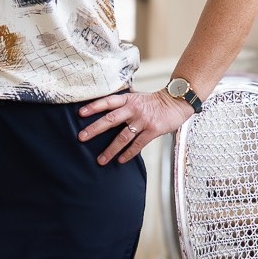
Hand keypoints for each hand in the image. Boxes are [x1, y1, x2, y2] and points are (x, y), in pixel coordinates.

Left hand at [77, 89, 194, 165]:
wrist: (176, 102)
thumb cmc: (154, 102)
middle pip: (110, 120)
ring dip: (110, 150)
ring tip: (100, 160)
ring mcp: (143, 120)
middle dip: (95, 129)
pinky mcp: (153, 130)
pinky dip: (128, 154)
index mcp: (128, 100)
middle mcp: (133, 109)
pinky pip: (138, 145)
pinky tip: (120, 160)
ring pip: (123, 137)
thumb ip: (123, 103)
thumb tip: (105, 107)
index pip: (107, 102)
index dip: (94, 107)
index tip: (80, 114)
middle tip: (81, 137)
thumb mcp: (137, 97)